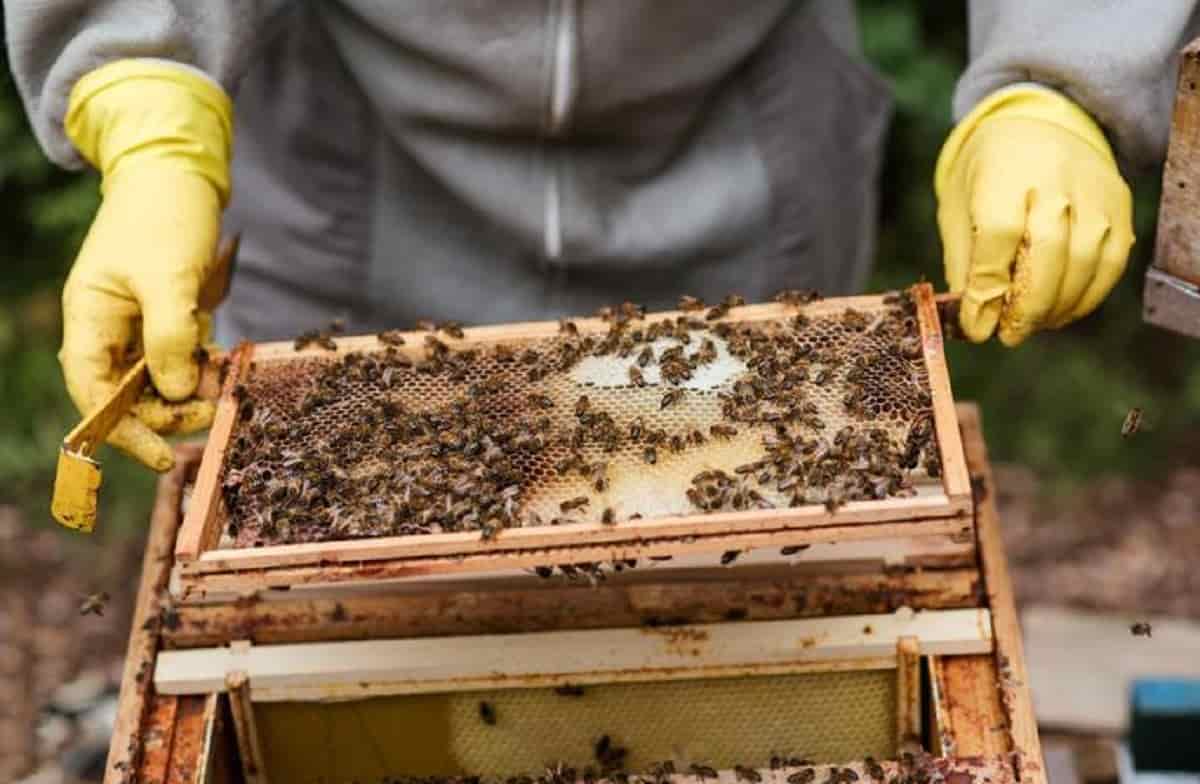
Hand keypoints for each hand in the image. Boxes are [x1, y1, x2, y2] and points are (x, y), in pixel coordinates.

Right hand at [61, 60, 232, 469]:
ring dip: (188, 389)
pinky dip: (199, 366)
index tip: (163, 455)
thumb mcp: (169, 277)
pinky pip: (179, 358)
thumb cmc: (165, 218)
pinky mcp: (165, 318)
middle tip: (212, 409)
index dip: (122, 430)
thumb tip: (174, 393)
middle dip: (168, 410)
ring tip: (220, 378)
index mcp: (89, 317)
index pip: (93, 391)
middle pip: (127, 395)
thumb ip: (169, 336)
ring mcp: (136, 324)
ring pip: (157, 381)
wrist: (179, 175)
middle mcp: (107, 327)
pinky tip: (220, 358)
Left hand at [936, 86, 1134, 345]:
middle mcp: (1053, 180)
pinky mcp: (1119, 203)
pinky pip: (1112, 261)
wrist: (1038, 125)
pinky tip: (1062, 311)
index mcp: (1003, 175)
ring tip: (1033, 325)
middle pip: (1047, 252)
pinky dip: (1088, 296)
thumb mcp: (958, 208)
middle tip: (1009, 335)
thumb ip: (965, 262)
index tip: (978, 327)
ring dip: (1058, 306)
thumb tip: (973, 319)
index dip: (989, 288)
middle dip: (1026, 306)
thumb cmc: (987, 176)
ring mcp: (1093, 191)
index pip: (998, 235)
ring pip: (1085, 261)